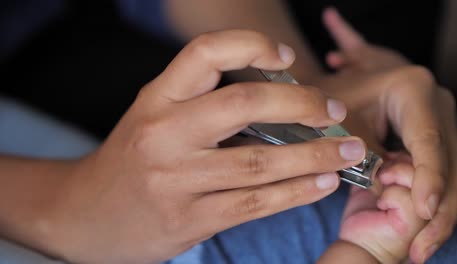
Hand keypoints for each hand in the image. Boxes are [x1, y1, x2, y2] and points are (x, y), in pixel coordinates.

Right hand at [43, 30, 367, 262]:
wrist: (84, 213)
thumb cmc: (131, 158)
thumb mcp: (154, 117)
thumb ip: (203, 103)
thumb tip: (279, 98)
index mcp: (156, 98)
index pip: (206, 52)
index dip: (253, 46)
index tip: (286, 57)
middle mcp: (164, 133)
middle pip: (245, 104)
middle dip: (301, 103)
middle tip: (333, 109)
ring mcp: (177, 179)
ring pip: (260, 162)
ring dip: (314, 155)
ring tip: (346, 150)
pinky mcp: (190, 219)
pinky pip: (255, 203)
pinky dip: (296, 192)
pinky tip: (321, 183)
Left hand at [321, 8, 456, 262]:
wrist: (337, 94)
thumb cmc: (331, 107)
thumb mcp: (339, 124)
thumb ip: (359, 153)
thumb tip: (380, 185)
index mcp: (413, 88)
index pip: (427, 140)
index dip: (428, 178)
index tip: (423, 209)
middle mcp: (436, 103)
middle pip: (452, 161)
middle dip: (441, 207)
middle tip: (422, 246)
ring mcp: (441, 121)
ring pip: (454, 172)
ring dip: (441, 212)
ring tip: (421, 248)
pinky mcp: (437, 138)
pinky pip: (445, 173)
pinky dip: (435, 202)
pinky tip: (423, 231)